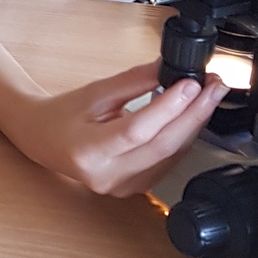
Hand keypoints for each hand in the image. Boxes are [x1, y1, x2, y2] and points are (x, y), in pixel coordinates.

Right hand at [4, 63, 226, 196]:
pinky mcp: (134, 188)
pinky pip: (166, 163)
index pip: (137, 130)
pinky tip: (188, 119)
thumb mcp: (94, 92)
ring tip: (207, 98)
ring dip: (192, 125)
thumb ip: (134, 81)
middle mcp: (106, 175)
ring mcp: (121, 186)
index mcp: (88, 151)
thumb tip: (169, 68)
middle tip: (214, 87)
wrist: (43, 138)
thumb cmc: (62, 115)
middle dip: (193, 114)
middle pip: (162, 146)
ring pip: (170, 156)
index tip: (191, 84)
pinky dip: (181, 139)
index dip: (168, 107)